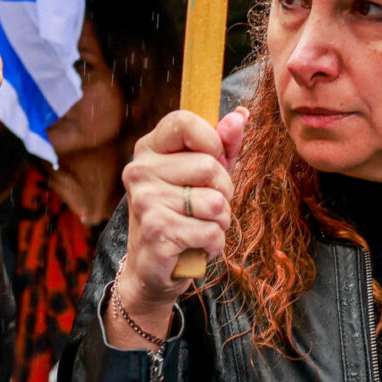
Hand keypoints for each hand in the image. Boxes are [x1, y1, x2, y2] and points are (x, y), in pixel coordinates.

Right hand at [110, 107, 247, 344]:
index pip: (184, 121)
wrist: (153, 267)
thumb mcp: (205, 174)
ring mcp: (145, 201)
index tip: (215, 160)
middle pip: (208, 166)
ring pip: (214, 202)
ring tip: (201, 227)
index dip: (212, 140)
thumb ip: (224, 144)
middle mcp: (140, 171)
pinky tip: (196, 246)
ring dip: (221, 221)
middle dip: (224, 191)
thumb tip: (241, 115)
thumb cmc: (184, 212)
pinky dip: (214, 243)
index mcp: (149, 149)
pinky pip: (211, 232)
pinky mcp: (156, 231)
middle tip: (206, 207)